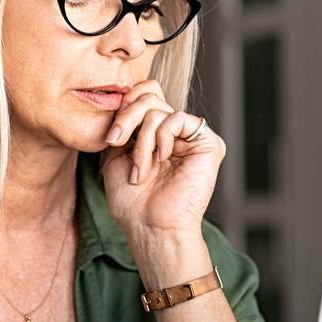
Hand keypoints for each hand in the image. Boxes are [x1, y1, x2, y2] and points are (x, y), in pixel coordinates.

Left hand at [100, 80, 223, 254]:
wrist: (151, 227)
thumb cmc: (132, 201)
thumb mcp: (117, 155)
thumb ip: (124, 125)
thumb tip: (126, 98)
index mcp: (155, 133)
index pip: (146, 94)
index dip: (127, 103)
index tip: (112, 132)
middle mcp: (175, 132)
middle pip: (150, 96)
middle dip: (127, 118)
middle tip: (115, 142)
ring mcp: (191, 137)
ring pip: (159, 110)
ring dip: (142, 141)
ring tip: (139, 169)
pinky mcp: (209, 143)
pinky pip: (178, 118)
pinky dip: (162, 137)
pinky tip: (161, 158)